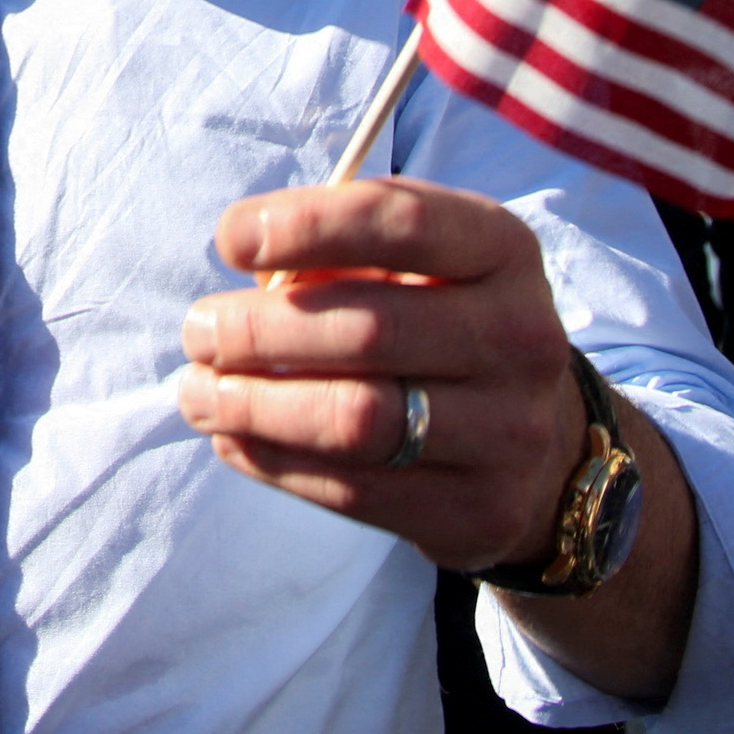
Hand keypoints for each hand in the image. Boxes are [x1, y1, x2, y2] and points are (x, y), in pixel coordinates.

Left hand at [176, 177, 586, 573]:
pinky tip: (233, 438)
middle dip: (259, 331)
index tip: (231, 240)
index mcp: (503, 249)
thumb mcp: (414, 265)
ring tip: (197, 392)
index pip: (403, 224)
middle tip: (197, 331)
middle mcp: (521, 336)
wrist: (537, 444)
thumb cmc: (441, 323)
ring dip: (255, 406)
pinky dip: (275, 461)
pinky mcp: (478, 509)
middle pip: (370, 331)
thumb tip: (249, 269)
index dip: (308, 227)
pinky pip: (355, 490)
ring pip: (356, 420)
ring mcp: (510, 431)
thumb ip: (339, 253)